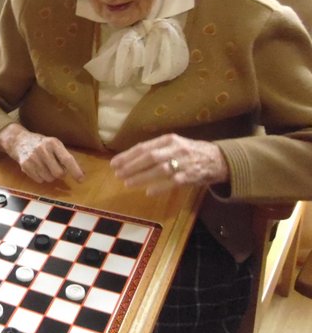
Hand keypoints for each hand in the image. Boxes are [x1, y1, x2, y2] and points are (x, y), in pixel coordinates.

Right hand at [0, 123, 84, 183]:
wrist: (19, 141)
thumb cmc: (41, 144)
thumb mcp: (53, 144)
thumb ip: (63, 156)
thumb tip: (78, 172)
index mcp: (53, 143)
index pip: (67, 159)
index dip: (75, 170)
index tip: (81, 179)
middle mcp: (43, 150)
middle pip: (58, 173)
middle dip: (60, 174)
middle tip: (57, 168)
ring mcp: (33, 158)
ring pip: (49, 178)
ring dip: (50, 176)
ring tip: (45, 167)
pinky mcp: (25, 166)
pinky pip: (39, 180)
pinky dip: (41, 177)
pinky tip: (38, 168)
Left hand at [110, 133, 229, 195]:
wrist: (218, 159)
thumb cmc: (190, 152)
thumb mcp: (174, 145)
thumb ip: (155, 150)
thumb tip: (130, 159)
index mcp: (168, 140)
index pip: (144, 147)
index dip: (127, 155)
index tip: (114, 163)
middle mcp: (175, 149)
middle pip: (149, 157)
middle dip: (131, 166)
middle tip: (117, 173)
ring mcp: (184, 162)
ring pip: (159, 169)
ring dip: (141, 177)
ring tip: (127, 183)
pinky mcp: (191, 176)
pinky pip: (173, 182)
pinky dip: (160, 187)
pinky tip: (148, 192)